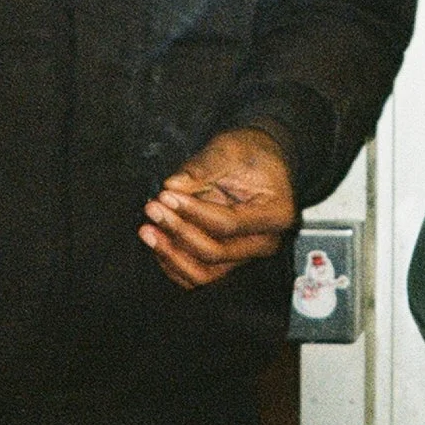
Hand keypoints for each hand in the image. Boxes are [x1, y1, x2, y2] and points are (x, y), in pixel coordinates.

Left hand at [140, 127, 297, 287]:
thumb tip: (173, 186)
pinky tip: (158, 241)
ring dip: (171, 255)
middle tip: (154, 208)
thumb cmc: (252, 154)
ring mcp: (246, 255)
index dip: (193, 212)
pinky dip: (174, 263)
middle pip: (215, 252)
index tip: (167, 195)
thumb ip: (202, 168)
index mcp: (276, 214)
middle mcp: (265, 242)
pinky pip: (198, 275)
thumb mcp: (230, 149)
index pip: (228, 224)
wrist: (262, 159)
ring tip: (149, 230)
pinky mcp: (228, 261)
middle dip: (178, 232)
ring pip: (204, 273)